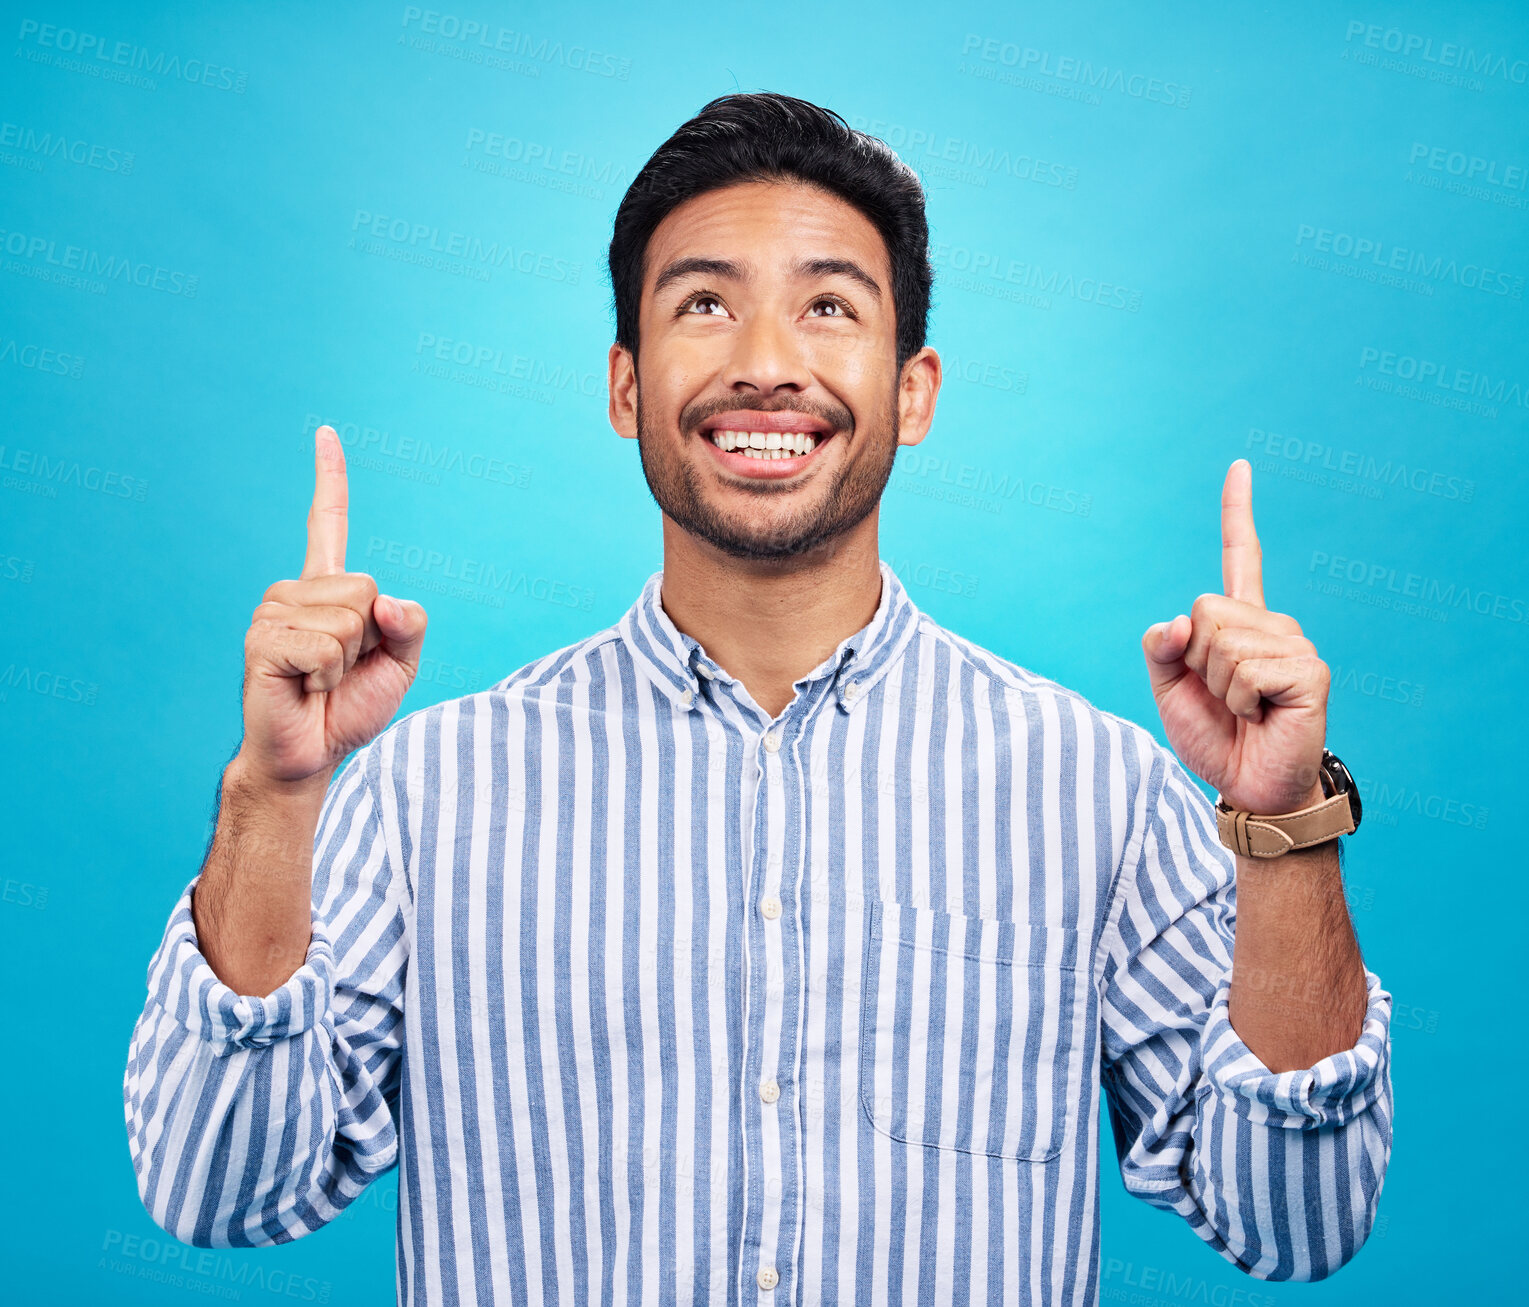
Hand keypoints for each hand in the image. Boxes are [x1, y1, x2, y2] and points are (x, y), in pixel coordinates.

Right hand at [236, 426, 427, 787]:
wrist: (311, 753)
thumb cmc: (349, 707)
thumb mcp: (400, 663)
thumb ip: (410, 624)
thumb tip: (385, 601)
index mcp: (327, 588)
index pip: (328, 522)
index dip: (330, 478)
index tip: (327, 432)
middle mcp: (295, 590)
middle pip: (366, 587)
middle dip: (371, 636)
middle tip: (341, 668)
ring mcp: (273, 611)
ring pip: (350, 617)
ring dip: (348, 659)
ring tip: (320, 679)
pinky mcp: (262, 639)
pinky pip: (326, 646)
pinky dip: (327, 675)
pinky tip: (305, 686)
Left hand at [1141, 459, 1327, 814]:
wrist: (1248, 787)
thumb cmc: (1215, 738)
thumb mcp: (1169, 691)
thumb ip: (1160, 650)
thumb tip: (1177, 621)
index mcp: (1239, 622)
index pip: (1239, 555)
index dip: (1237, 511)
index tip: (1239, 465)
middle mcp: (1271, 624)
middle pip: (1204, 611)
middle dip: (1196, 661)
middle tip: (1223, 697)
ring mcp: (1294, 644)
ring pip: (1221, 642)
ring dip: (1218, 686)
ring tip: (1244, 709)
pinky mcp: (1309, 671)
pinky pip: (1246, 670)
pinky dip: (1241, 700)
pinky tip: (1262, 715)